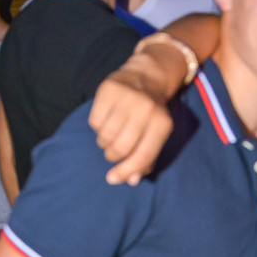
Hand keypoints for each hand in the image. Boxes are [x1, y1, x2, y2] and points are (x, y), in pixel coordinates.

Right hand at [88, 67, 173, 185]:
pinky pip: (94, 122)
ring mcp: (127, 97)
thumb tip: (130, 180)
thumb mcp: (156, 135)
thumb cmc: (151, 114)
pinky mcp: (109, 89)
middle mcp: (146, 109)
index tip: (113, 178)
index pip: (143, 156)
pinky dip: (97, 127)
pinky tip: (106, 119)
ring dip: (104, 142)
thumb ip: (146, 159)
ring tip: (111, 134)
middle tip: (114, 151)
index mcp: (162, 124)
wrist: (147, 75)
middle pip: (121, 148)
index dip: (126, 171)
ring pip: (105, 136)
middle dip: (113, 156)